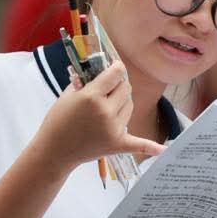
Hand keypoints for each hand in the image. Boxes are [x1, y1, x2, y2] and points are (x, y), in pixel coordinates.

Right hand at [39, 61, 164, 167]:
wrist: (54, 150)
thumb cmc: (58, 120)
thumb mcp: (69, 94)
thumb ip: (87, 80)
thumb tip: (103, 69)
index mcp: (92, 96)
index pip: (116, 73)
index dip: (115, 68)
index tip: (114, 67)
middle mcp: (106, 111)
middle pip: (126, 88)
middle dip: (118, 85)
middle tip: (106, 90)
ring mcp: (114, 128)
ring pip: (130, 104)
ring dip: (122, 102)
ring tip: (107, 108)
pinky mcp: (118, 143)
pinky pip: (138, 144)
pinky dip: (150, 147)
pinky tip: (161, 150)